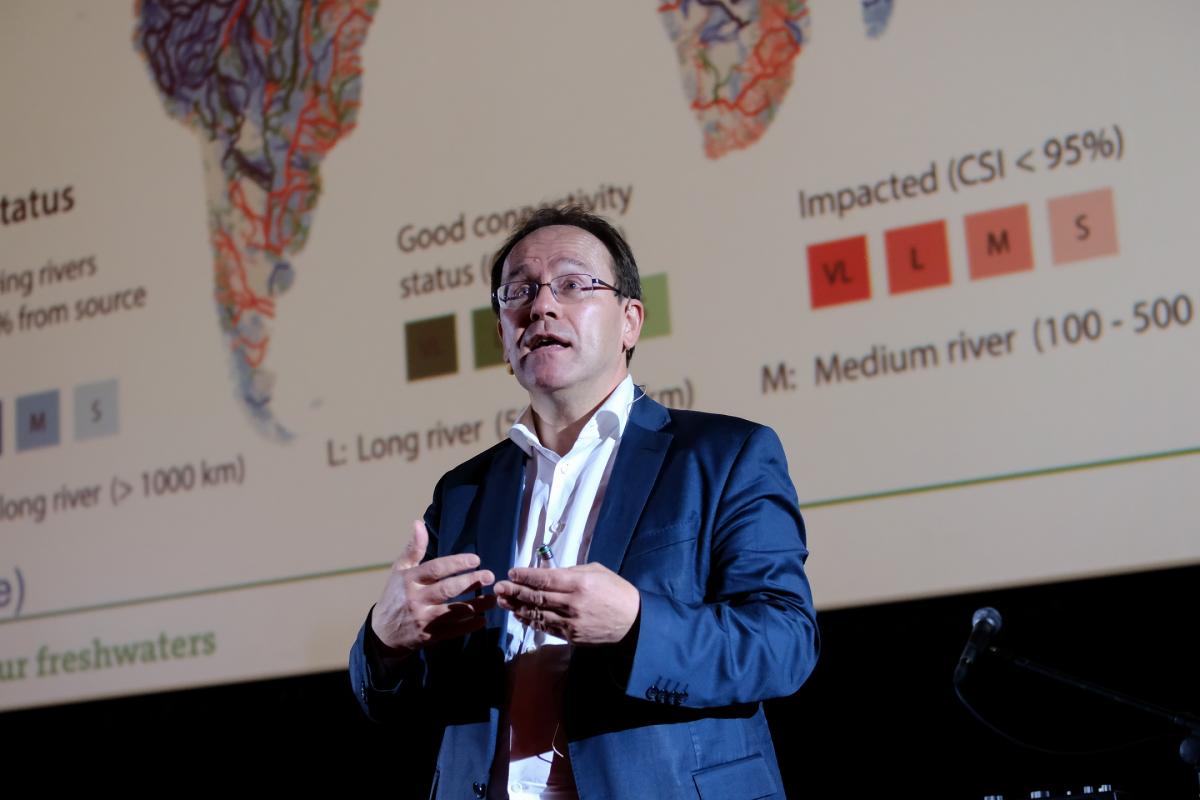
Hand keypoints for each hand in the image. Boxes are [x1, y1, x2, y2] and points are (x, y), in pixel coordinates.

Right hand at [370, 520, 495, 654]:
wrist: (382, 633)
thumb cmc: (395, 595)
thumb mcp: (399, 570)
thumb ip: (413, 548)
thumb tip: (419, 523)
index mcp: (410, 580)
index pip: (436, 569)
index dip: (457, 563)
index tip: (476, 559)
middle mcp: (416, 599)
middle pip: (447, 590)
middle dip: (470, 582)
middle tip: (489, 576)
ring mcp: (423, 619)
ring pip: (453, 611)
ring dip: (476, 605)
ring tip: (492, 598)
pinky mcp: (429, 636)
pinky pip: (453, 631)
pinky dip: (469, 626)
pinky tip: (483, 619)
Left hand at [494, 563, 639, 644]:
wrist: (633, 622)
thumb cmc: (616, 592)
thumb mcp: (597, 571)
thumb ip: (571, 571)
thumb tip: (547, 573)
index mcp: (579, 583)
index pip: (544, 579)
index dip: (524, 576)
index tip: (511, 572)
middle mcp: (572, 603)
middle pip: (536, 596)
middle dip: (514, 591)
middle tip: (498, 587)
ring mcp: (571, 622)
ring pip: (536, 614)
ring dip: (517, 607)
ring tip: (503, 601)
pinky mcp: (571, 636)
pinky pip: (545, 627)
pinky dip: (530, 621)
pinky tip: (520, 615)